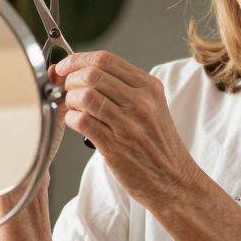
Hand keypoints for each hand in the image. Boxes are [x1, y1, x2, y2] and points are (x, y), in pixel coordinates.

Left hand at [54, 51, 198, 206]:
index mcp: (150, 87)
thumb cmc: (158, 145)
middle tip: (66, 90)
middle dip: (70, 80)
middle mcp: (141, 103)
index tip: (65, 67)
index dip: (78, 60)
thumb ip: (121, 88)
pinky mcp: (115, 146)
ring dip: (69, 101)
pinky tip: (76, 124)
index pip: (105, 59)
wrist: (174, 181)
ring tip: (73, 108)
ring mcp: (128, 125)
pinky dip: (70, 119)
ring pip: (84, 96)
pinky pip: (81, 121)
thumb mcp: (152, 107)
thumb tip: (78, 71)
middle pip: (92, 75)